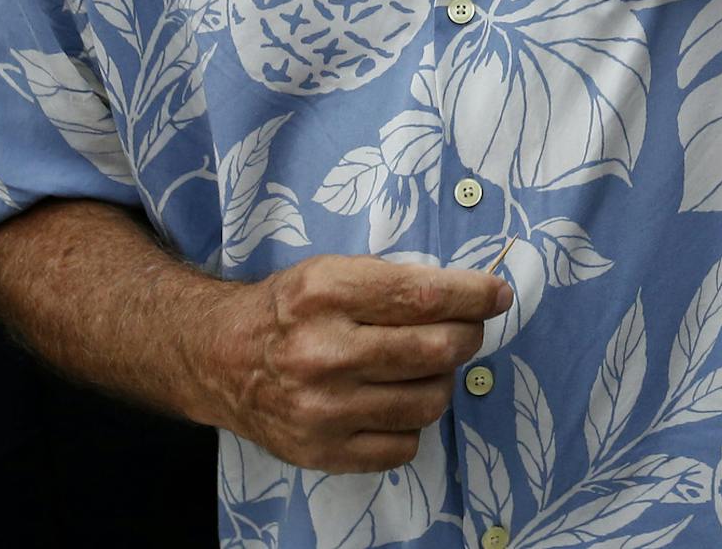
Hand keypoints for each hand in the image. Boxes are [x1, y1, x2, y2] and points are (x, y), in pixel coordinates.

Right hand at [215, 254, 513, 473]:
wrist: (222, 359)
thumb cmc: (291, 308)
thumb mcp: (334, 270)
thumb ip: (398, 281)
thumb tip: (474, 296)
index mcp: (328, 294)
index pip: (424, 295)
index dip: (474, 295)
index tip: (498, 295)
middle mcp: (323, 353)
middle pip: (435, 350)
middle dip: (468, 336)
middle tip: (466, 330)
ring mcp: (322, 409)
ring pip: (429, 401)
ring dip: (444, 380)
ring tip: (427, 367)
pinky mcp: (322, 451)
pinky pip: (405, 445)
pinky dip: (414, 423)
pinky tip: (397, 401)